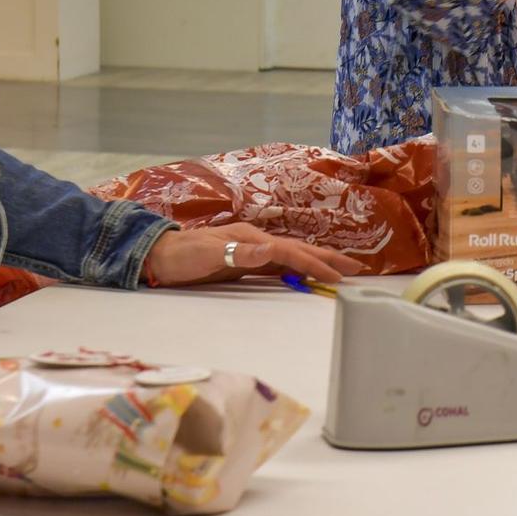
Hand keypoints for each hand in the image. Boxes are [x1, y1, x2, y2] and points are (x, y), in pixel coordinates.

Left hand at [142, 225, 362, 287]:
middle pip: (298, 250)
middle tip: (356, 268)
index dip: (315, 264)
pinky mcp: (246, 264)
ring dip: (317, 264)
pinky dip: (298, 271)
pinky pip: (280, 268)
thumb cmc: (182, 256)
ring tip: (340, 271)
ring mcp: (252, 252)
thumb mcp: (208, 254)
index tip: (338, 277)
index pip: (291, 252)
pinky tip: (306, 277)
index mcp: (252, 238)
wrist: (159, 256)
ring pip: (292, 259)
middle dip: (328, 259)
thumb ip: (241, 253)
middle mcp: (256, 242)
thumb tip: (272, 250)